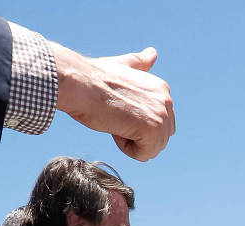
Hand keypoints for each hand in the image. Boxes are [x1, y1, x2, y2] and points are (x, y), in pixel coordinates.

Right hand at [53, 44, 175, 160]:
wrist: (78, 83)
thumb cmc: (92, 77)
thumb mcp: (121, 66)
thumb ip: (139, 64)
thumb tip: (153, 53)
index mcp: (161, 89)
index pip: (159, 122)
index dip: (134, 121)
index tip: (116, 107)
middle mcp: (167, 101)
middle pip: (159, 138)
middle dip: (137, 134)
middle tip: (115, 115)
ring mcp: (162, 115)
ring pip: (152, 148)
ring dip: (130, 141)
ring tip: (114, 120)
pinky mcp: (152, 129)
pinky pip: (144, 155)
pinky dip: (127, 149)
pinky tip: (115, 128)